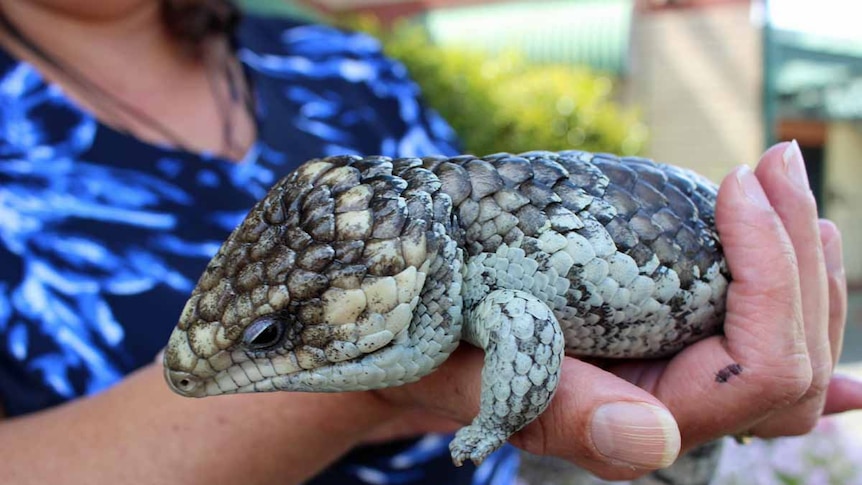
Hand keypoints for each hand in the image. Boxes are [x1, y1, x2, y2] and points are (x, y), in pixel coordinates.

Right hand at [371, 141, 861, 479]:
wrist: (430, 352)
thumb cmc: (446, 354)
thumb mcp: (486, 370)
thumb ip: (563, 410)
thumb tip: (655, 440)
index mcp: (639, 423)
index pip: (760, 370)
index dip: (770, 274)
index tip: (734, 184)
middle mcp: (672, 415)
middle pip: (793, 361)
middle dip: (798, 259)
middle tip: (773, 165)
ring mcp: (675, 388)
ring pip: (790, 357)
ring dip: (804, 271)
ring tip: (789, 195)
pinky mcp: (665, 357)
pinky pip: (757, 359)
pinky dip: (797, 321)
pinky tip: (834, 329)